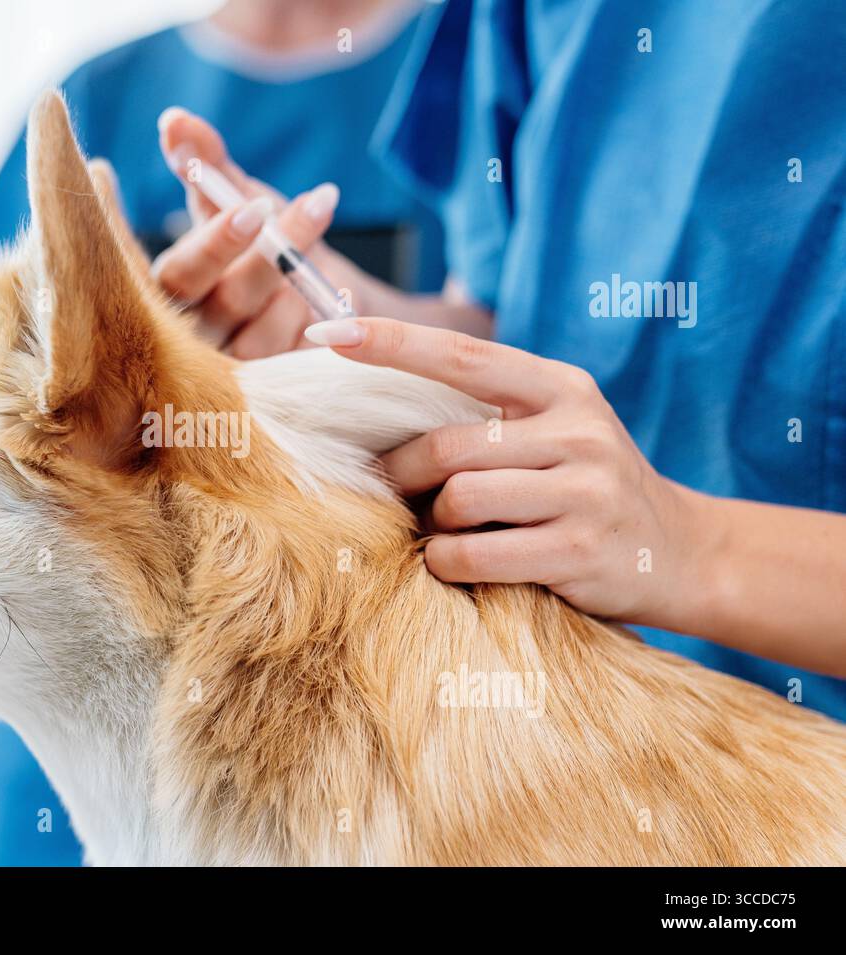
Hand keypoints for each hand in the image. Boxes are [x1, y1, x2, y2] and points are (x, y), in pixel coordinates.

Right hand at [153, 107, 359, 358]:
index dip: (214, 241)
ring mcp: (229, 369)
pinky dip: (314, 322)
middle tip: (307, 210)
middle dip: (272, 256)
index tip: (253, 207)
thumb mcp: (245, 201)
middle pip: (227, 298)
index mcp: (174, 285)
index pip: (180, 268)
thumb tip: (173, 120)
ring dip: (297, 288)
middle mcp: (192, 333)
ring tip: (317, 265)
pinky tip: (327, 303)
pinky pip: (292, 359)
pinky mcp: (266, 390)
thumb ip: (208, 167)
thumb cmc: (272, 246)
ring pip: (263, 330)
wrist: (335, 304)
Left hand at [305, 316, 709, 627]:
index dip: (391, 343)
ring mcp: (583, 491)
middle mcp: (577, 430)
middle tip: (388, 492)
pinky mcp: (580, 551)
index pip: (462, 355)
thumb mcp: (557, 431)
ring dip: (430, 524)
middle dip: (401, 474)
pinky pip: (475, 554)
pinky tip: (456, 563)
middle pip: (446, 446)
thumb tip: (380, 421)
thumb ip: (489, 416)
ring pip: (459, 500)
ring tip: (439, 533)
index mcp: (561, 388)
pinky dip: (447, 562)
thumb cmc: (588, 488)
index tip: (329, 333)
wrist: (684, 552)